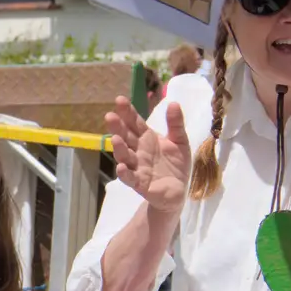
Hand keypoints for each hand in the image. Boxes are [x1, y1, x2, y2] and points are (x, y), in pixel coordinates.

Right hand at [105, 97, 190, 215]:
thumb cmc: (176, 164)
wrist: (178, 190)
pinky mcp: (139, 184)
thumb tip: (174, 103)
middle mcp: (138, 151)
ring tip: (115, 139)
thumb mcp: (180, 141)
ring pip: (125, 157)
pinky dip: (125, 174)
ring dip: (119, 149)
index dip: (128, 112)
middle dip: (117, 127)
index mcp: (147, 139)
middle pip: (126, 137)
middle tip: (109, 116)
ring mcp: (137, 167)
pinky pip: (130, 178)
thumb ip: (176, 124)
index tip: (120, 100)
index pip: (135, 123)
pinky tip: (121, 167)